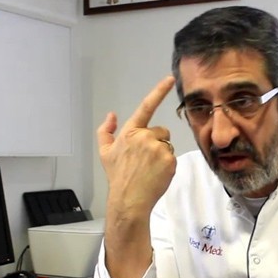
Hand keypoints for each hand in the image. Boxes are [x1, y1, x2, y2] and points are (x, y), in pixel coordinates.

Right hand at [97, 75, 176, 217]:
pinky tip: (156, 174)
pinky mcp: (169, 160)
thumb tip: (111, 115)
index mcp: (130, 132)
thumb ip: (106, 131)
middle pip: (161, 132)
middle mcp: (145, 136)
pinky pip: (172, 157)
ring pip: (167, 145)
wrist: (129, 198)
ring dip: (162, 153)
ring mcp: (158, 148)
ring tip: (150, 168)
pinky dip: (167, 165)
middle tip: (145, 160)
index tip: (169, 79)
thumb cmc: (117, 176)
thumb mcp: (105, 152)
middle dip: (156, 142)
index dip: (159, 91)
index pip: (146, 107)